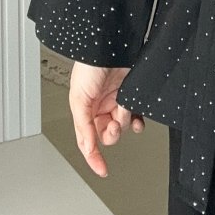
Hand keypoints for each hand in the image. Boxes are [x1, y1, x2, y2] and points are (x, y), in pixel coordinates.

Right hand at [68, 61, 144, 176]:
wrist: (111, 43)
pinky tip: (136, 118)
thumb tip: (89, 149)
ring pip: (122, 125)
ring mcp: (116, 100)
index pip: (87, 140)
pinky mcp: (131, 94)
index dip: (93, 157)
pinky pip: (135, 115)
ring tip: (123, 109)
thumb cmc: (90, 65)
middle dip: (111, 133)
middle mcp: (100, 107)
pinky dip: (136, 119)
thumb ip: (83, 126)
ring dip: (124, 121)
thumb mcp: (78, 98)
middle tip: (114, 124)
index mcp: (84, 110)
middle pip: (107, 135)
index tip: (102, 170)